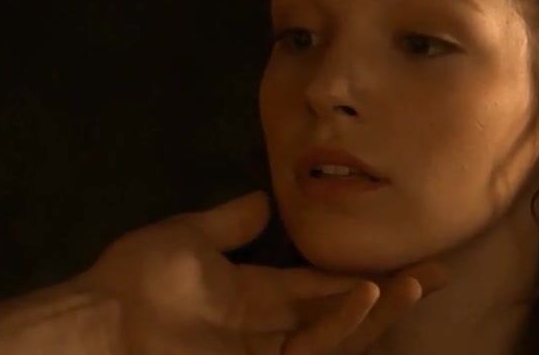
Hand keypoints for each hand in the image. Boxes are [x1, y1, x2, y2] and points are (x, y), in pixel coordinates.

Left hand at [73, 190, 448, 353]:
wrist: (100, 321)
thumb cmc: (138, 280)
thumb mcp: (190, 238)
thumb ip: (230, 223)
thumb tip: (264, 199)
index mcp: (256, 296)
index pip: (321, 285)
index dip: (361, 271)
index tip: (404, 257)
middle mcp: (271, 328)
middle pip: (343, 312)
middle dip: (391, 295)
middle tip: (438, 271)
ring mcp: (268, 353)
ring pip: (340, 336)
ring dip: (379, 310)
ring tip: (416, 281)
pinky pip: (314, 349)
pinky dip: (342, 323)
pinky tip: (367, 293)